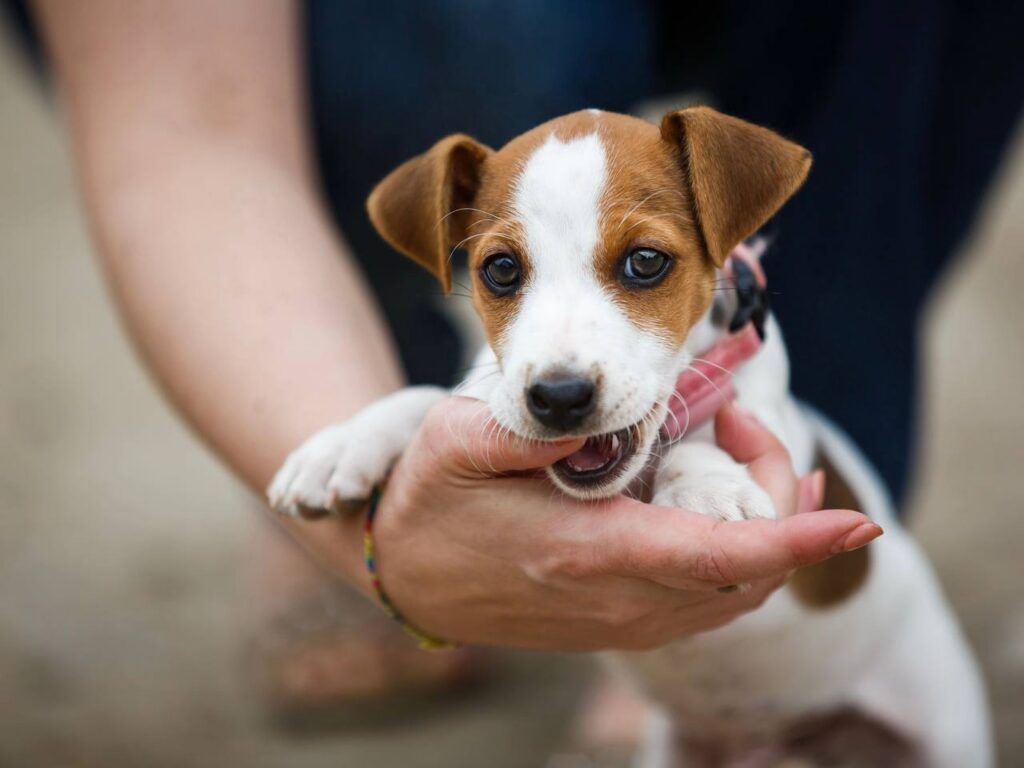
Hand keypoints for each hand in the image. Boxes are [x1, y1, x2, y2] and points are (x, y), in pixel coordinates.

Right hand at [358, 398, 879, 650]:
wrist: (407, 577)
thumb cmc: (431, 502)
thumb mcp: (459, 443)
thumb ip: (533, 427)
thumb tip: (603, 412)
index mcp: (587, 552)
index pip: (718, 556)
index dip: (795, 539)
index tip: (854, 520)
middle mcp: (618, 599)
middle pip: (748, 573)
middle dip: (783, 501)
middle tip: (739, 422)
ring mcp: (622, 619)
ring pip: (737, 592)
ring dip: (767, 526)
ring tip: (741, 448)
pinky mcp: (620, 620)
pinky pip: (709, 600)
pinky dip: (743, 555)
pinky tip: (729, 503)